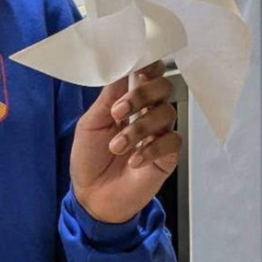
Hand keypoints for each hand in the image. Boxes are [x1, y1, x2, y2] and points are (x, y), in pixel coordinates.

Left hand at [70, 62, 180, 223]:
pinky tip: (134, 160)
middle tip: (119, 112)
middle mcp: (147, 112)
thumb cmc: (89, 158)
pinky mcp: (168, 155)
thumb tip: (120, 66)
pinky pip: (172, 141)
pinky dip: (151, 148)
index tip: (139, 66)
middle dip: (141, 95)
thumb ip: (108, 97)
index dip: (149, 65)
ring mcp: (159, 133)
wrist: (92, 196)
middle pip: (163, 88)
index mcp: (129, 100)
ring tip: (117, 147)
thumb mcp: (91, 123)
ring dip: (139, 129)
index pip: (148, 74)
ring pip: (166, 113)